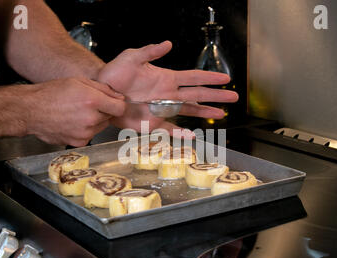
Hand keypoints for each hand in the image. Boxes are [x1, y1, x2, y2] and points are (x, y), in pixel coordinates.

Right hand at [24, 78, 125, 145]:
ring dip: (95, 121)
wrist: (31, 111)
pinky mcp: (79, 142)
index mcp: (92, 101)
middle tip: (87, 105)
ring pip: (101, 127)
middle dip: (103, 111)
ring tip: (77, 113)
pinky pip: (90, 135)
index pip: (120, 108)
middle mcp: (90, 118)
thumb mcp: (78, 81)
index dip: (117, 104)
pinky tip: (73, 122)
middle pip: (110, 117)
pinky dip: (86, 130)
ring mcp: (85, 133)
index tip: (113, 103)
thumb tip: (119, 97)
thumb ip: (103, 89)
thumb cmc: (51, 94)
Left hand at [97, 41, 238, 133]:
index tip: (226, 78)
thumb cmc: (114, 74)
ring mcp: (162, 109)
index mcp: (166, 78)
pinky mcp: (152, 122)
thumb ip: (150, 51)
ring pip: (190, 111)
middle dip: (216, 96)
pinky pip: (170, 129)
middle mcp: (168, 94)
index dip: (210, 78)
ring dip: (205, 112)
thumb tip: (168, 43)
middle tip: (234, 97)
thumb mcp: (131, 57)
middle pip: (198, 95)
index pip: (194, 77)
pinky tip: (192, 136)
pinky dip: (181, 134)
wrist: (102, 93)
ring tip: (222, 114)